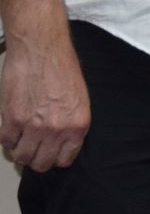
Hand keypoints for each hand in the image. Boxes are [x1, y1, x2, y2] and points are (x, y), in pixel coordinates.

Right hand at [1, 34, 90, 171]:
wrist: (41, 50)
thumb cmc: (62, 69)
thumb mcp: (79, 100)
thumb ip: (70, 124)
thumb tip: (60, 142)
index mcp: (78, 125)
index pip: (64, 159)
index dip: (54, 158)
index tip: (48, 153)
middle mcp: (57, 130)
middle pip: (42, 163)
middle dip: (36, 158)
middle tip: (31, 149)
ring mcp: (33, 126)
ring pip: (21, 156)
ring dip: (19, 151)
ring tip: (19, 141)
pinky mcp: (13, 119)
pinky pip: (5, 142)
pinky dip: (6, 140)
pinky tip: (9, 130)